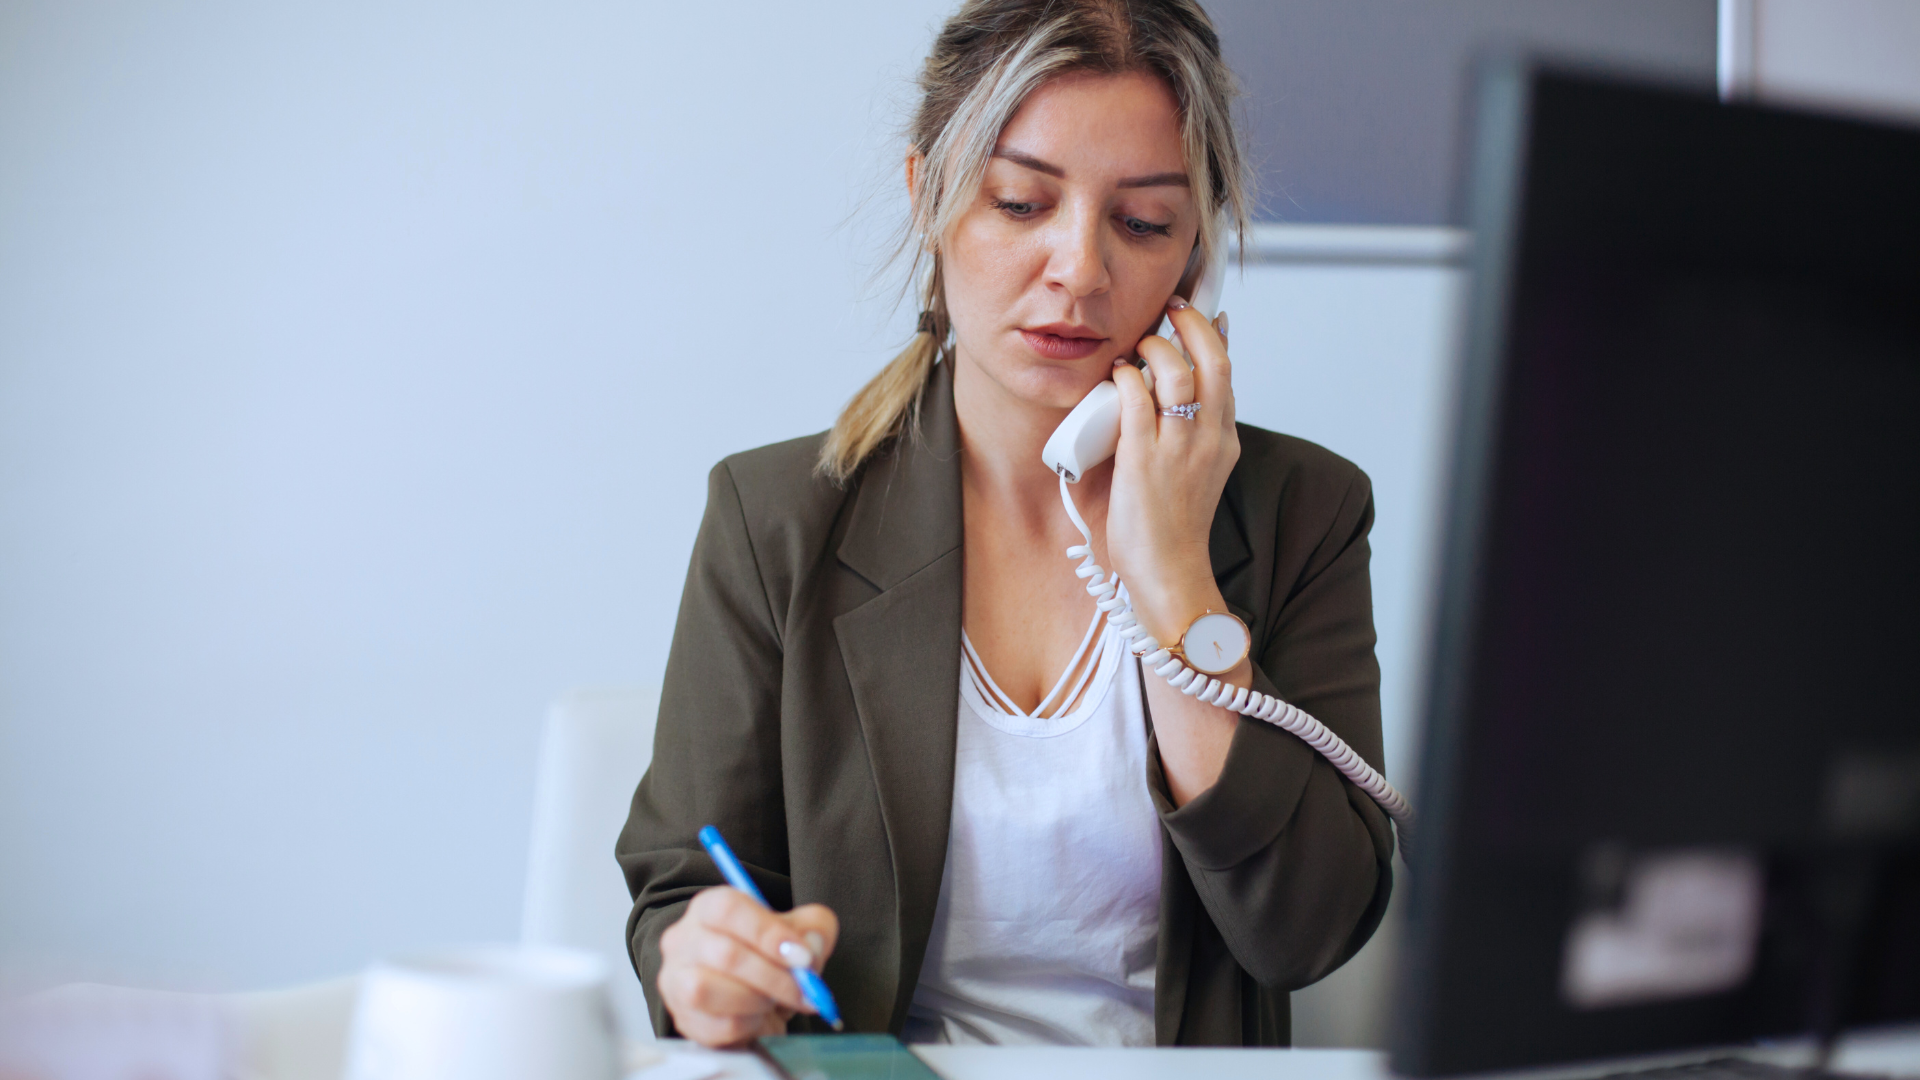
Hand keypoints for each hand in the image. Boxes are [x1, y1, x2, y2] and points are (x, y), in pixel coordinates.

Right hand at [657, 886, 839, 1046]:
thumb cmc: (768, 958)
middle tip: (806, 990)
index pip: (728, 909)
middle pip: (725, 954)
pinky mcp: (685, 1018)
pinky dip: (748, 1024)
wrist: (751, 999)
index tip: (802, 956)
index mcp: (709, 907)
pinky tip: (757, 1017)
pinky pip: (715, 1024)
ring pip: (707, 989)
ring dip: (756, 1000)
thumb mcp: (797, 932)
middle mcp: (684, 939)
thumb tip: (810, 948)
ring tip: (773, 1001)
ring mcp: (676, 980)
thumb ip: (813, 928)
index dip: (768, 932)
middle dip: (775, 977)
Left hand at [1106, 298, 1238, 646]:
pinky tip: (1117, 374)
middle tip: (1171, 310)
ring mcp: (1178, 448)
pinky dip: (1125, 378)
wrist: (1170, 572)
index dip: (1215, 337)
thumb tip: (1168, 398)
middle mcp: (1208, 439)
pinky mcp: (1144, 460)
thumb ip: (1189, 436)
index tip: (1207, 314)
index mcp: (1223, 441)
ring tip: (1138, 348)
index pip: (1227, 374)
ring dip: (1153, 349)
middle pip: (1212, 361)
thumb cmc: (1173, 528)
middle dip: (1192, 325)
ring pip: (1175, 373)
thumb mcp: (1197, 474)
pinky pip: (1135, 400)